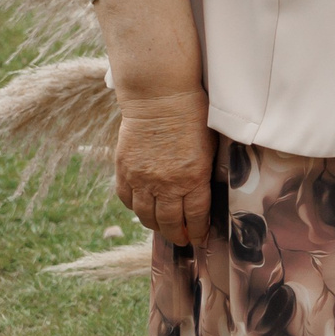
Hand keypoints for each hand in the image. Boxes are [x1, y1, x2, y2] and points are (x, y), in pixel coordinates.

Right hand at [113, 90, 213, 245]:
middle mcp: (164, 184)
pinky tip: (144, 209)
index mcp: (192, 178)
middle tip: (183, 240)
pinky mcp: (124, 170)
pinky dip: (135, 208)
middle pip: (169, 221)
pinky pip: (127, 199)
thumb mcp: (210, 146)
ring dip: (156, 226)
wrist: (160, 96)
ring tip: (164, 228)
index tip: (201, 238)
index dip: (198, 231)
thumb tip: (205, 195)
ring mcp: (141, 179)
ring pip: (145, 215)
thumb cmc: (193, 115)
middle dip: (178, 234)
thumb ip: (205, 173)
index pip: (195, 216)